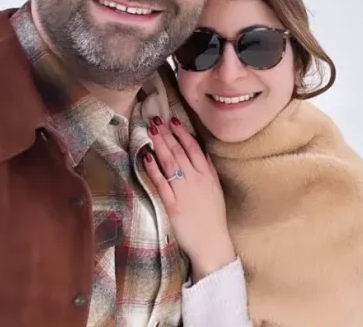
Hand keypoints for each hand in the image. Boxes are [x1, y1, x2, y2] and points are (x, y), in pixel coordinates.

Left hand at [143, 115, 235, 279]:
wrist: (212, 242)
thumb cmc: (213, 217)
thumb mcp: (216, 189)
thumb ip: (208, 170)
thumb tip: (202, 152)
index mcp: (207, 175)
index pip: (194, 148)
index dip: (182, 133)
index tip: (173, 120)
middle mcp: (196, 180)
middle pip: (179, 152)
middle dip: (167, 134)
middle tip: (156, 120)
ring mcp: (184, 192)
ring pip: (170, 163)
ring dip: (160, 145)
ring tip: (151, 131)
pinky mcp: (173, 205)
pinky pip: (161, 183)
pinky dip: (154, 169)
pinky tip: (146, 157)